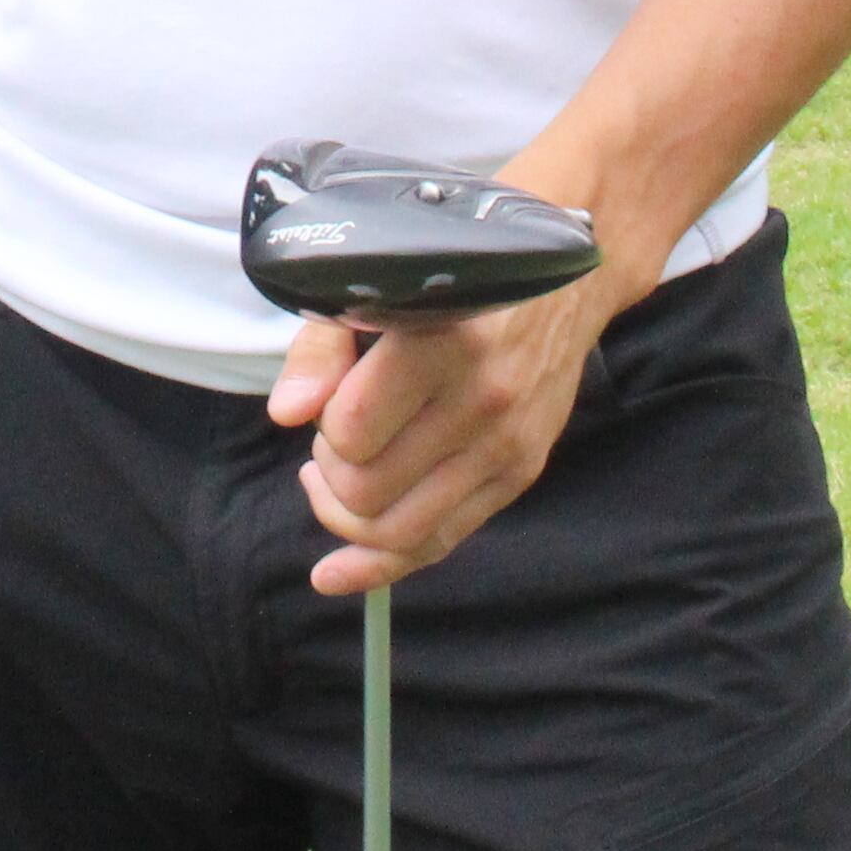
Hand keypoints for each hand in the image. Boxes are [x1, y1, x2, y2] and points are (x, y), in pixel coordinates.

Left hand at [267, 262, 617, 597]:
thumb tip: (287, 415)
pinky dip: (382, 564)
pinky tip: (340, 568)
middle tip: (334, 436)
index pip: (351, 430)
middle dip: (330, 472)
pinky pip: (441, 542)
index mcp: (442, 342)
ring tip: (337, 479)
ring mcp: (508, 444)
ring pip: (400, 532)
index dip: (323, 423)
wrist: (563, 282)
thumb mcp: (378, 290)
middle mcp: (483, 399)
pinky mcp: (521, 473)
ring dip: (349, 517)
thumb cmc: (453, 282)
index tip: (329, 397)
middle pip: (368, 490)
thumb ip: (322, 349)